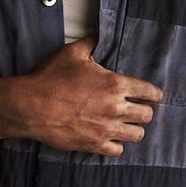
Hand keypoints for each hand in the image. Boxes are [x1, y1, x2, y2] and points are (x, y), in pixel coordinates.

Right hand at [16, 35, 162, 155]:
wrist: (31, 105)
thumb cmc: (51, 79)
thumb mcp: (72, 53)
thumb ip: (91, 43)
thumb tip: (98, 35)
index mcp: (115, 85)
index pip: (148, 91)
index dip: (154, 94)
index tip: (153, 96)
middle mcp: (115, 108)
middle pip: (146, 115)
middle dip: (144, 111)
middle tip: (137, 110)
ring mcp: (105, 129)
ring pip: (136, 135)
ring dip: (133, 129)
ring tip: (126, 125)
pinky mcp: (93, 144)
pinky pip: (116, 150)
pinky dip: (116, 145)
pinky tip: (110, 138)